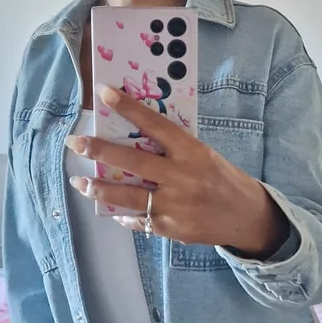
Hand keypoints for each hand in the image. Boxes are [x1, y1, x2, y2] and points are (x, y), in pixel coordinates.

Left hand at [65, 86, 289, 256]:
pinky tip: (110, 207)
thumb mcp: (204, 156)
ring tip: (79, 182)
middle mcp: (183, 177)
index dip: (128, 108)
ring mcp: (175, 205)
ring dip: (100, 188)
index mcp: (193, 152)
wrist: (246, 217)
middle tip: (75, 142)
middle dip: (100, 151)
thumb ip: (174, 150)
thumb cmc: (222, 179)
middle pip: (134, 161)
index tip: (104, 94)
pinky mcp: (171, 228)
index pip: (156, 125)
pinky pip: (140, 220)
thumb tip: (136, 138)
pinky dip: (124, 214)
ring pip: (129, 196)